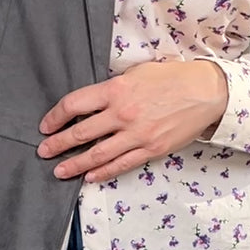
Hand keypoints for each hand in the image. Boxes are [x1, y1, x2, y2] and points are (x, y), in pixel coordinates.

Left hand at [37, 57, 229, 182]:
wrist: (206, 92)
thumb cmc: (172, 77)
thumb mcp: (137, 73)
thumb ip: (113, 88)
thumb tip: (93, 103)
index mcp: (116, 90)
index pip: (75, 105)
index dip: (56, 117)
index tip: (46, 125)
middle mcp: (123, 114)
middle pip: (81, 132)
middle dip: (58, 144)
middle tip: (43, 151)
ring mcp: (137, 135)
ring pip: (98, 154)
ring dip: (76, 164)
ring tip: (60, 171)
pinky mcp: (152, 149)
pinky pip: (122, 164)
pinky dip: (104, 172)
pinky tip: (90, 177)